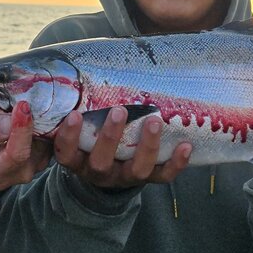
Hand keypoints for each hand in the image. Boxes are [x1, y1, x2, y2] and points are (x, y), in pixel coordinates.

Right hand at [0, 102, 51, 190]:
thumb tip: (11, 122)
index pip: (16, 155)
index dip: (20, 131)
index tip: (23, 106)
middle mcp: (21, 174)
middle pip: (38, 149)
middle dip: (44, 123)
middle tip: (49, 95)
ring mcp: (37, 164)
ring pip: (50, 140)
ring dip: (51, 117)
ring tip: (48, 92)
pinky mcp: (48, 151)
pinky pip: (56, 134)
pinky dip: (54, 117)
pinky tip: (50, 99)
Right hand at [54, 107, 191, 188]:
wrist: (110, 173)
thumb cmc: (92, 140)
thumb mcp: (81, 131)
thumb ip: (77, 111)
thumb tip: (75, 72)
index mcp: (78, 160)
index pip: (66, 153)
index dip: (69, 137)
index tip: (74, 115)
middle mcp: (100, 172)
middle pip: (101, 163)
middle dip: (110, 137)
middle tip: (119, 110)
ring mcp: (125, 178)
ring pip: (136, 170)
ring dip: (146, 146)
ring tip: (154, 121)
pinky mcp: (149, 179)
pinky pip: (163, 176)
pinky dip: (176, 163)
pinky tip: (185, 145)